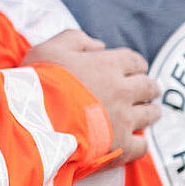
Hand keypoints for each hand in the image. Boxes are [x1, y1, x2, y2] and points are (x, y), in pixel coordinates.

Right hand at [24, 30, 157, 164]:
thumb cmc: (37, 84)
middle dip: (148, 88)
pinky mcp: (120, 145)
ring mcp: (124, 119)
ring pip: (150, 114)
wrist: (34, 122)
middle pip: (148, 87)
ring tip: (148, 114)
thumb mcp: (47, 49)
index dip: (135, 65)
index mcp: (108, 65)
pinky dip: (140, 142)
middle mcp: (122, 90)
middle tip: (145, 91)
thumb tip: (99, 45)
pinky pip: (142, 145)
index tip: (134, 70)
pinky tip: (133, 141)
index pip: (135, 61)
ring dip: (150, 112)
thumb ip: (74, 40)